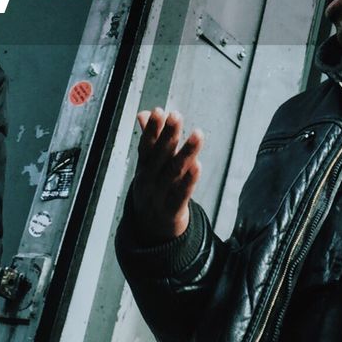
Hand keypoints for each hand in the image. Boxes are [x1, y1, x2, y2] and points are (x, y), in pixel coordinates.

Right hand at [128, 108, 202, 241]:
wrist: (150, 230)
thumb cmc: (153, 188)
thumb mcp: (148, 165)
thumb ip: (149, 139)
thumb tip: (144, 113)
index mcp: (144, 167)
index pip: (146, 145)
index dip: (152, 128)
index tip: (159, 111)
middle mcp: (149, 180)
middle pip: (160, 155)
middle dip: (168, 134)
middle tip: (177, 116)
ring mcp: (159, 195)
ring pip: (173, 172)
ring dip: (185, 152)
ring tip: (197, 134)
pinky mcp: (172, 211)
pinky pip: (181, 194)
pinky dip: (188, 181)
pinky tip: (197, 165)